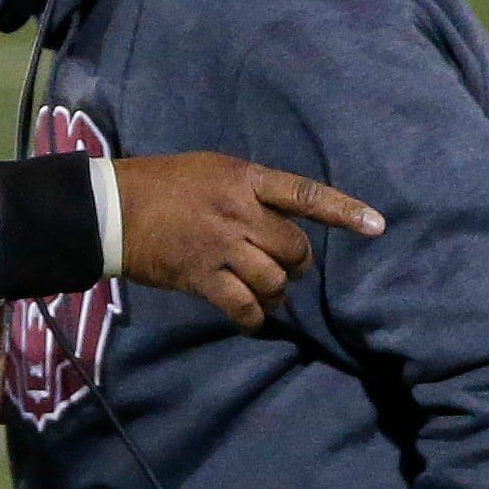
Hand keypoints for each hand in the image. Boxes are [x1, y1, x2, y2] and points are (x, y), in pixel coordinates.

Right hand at [112, 155, 383, 330]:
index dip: (344, 210)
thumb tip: (276, 218)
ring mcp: (221, 246)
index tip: (377, 226)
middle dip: (296, 264)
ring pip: (273, 280)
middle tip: (286, 267)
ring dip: (276, 292)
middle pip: (294, 248)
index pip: (305, 194)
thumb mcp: (211, 170)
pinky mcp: (201, 277)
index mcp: (244, 179)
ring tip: (267, 292)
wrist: (111, 209)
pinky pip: (244, 306)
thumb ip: (248, 191)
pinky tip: (252, 318)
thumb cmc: (160, 184)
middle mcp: (239, 212)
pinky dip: (254, 317)